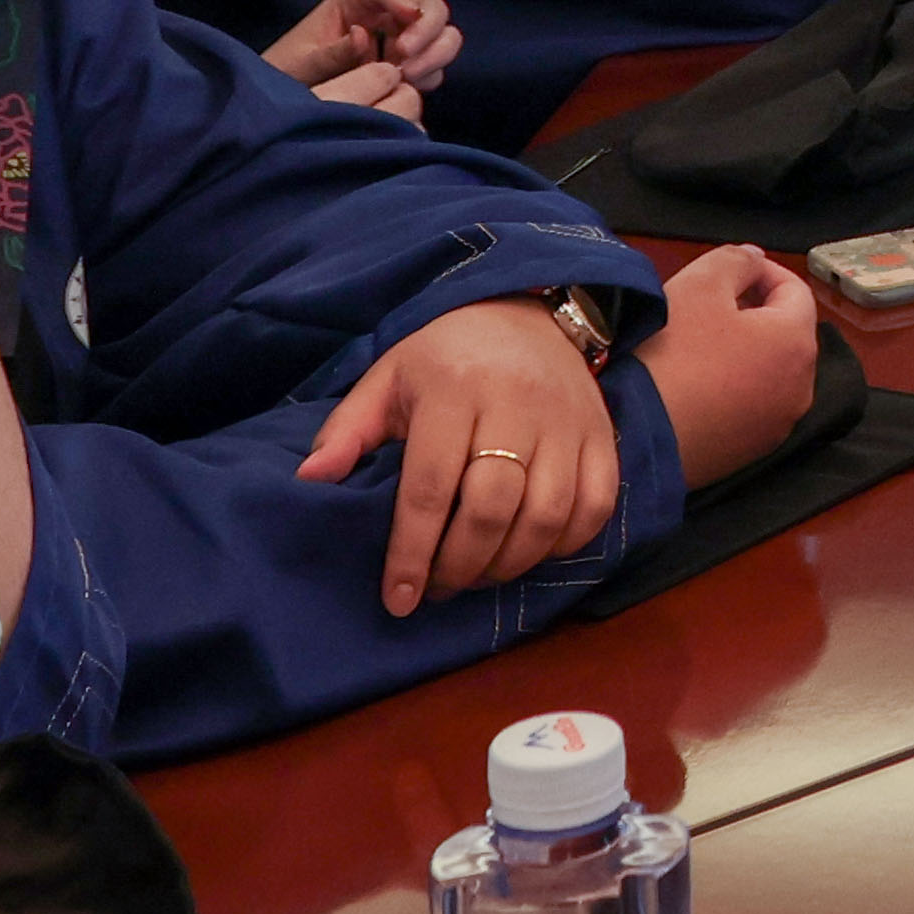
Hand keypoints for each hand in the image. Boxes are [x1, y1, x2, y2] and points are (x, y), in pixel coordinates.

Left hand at [262, 0, 457, 120]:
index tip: (407, 16)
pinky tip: (404, 91)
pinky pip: (435, 68)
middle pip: (430, 8)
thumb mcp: (299, 65)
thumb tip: (363, 36)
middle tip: (403, 59)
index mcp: (354, 2)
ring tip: (404, 78)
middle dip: (427, 30)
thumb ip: (330, 53)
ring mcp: (400, 44)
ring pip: (443, 37)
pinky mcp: (408, 71)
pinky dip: (429, 76)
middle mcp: (384, 18)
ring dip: (434, 55)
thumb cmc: (285, 77)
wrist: (285, 109)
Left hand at [298, 295, 623, 614]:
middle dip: (461, 564)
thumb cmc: (444, 359)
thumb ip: (347, 431)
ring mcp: (568, 420)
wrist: (526, 315)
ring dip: (510, 563)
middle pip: (493, 505)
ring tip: (478, 575)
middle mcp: (517, 403)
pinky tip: (529, 551)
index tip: (398, 598)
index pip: (431, 485)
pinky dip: (563, 545)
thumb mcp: (387, 379)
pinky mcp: (603, 435)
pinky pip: (595, 506)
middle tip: (438, 586)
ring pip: (548, 514)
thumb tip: (310, 482)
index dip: (412, 551)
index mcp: (453, 388)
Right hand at [636, 244, 824, 485]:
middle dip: (753, 311)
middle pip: (785, 333)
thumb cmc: (671, 353)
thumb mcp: (700, 284)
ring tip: (699, 343)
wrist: (632, 436)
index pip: (795, 291)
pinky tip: (696, 383)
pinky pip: (750, 406)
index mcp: (797, 344)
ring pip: (768, 371)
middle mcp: (801, 388)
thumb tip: (756, 260)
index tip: (729, 269)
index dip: (763, 272)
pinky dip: (733, 388)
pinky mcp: (749, 453)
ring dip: (743, 351)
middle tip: (709, 304)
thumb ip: (736, 261)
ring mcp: (777, 426)